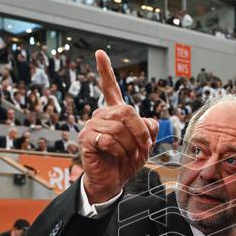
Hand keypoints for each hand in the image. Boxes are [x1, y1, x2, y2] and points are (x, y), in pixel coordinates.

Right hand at [79, 50, 158, 202]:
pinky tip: (116, 156)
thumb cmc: (126, 161)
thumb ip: (148, 128)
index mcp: (114, 113)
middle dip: (140, 131)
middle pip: (127, 111)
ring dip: (131, 145)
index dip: (105, 71)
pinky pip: (109, 140)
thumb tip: (146, 122)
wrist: (113, 182)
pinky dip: (120, 151)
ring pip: (119, 128)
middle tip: (143, 147)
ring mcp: (91, 126)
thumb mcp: (144, 143)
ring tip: (128, 155)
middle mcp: (101, 116)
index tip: (99, 53)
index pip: (109, 88)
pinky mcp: (86, 139)